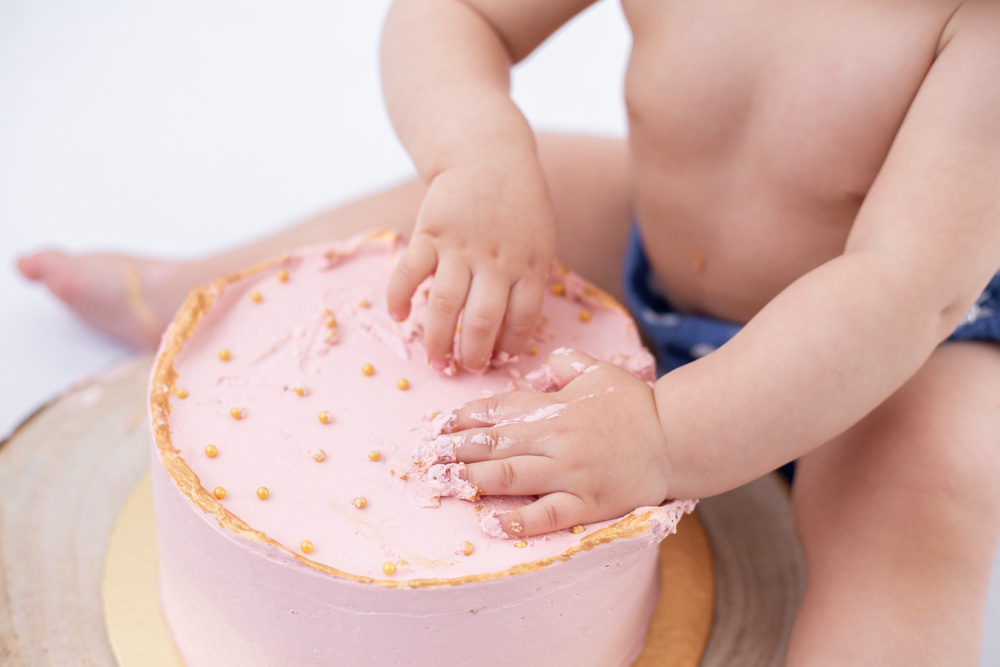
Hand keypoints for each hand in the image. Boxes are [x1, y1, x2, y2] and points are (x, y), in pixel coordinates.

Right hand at [386, 156, 555, 371]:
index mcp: (529, 264)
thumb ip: (527, 280)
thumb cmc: (518, 205)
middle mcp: (496, 259)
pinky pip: (409, 272)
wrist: (488, 153)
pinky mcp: (430, 233)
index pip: (522, 319)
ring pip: (444, 304)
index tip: (499, 361)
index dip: (510, 346)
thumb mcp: (540, 240)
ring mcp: (460, 246)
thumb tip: (510, 332)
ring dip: (436, 339)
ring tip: (435, 360)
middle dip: (471, 355)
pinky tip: (399, 316)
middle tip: (463, 369)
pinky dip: (399, 298)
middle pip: (482, 320)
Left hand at [450, 349, 673, 536]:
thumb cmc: (637, 405)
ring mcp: (572, 473)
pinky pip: (548, 514)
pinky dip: (520, 520)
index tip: (440, 426)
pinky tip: (494, 521)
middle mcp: (558, 439)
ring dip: (475, 480)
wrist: (676, 438)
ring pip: (513, 476)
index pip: (501, 411)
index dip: (467, 419)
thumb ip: (568, 365)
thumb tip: (546, 363)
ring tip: (448, 484)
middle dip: (458, 451)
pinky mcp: (588, 503)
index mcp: (557, 408)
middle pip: (497, 444)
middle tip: (428, 458)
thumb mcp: (601, 373)